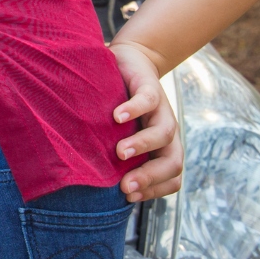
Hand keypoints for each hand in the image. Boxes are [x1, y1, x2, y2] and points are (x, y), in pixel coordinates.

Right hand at [109, 41, 183, 202]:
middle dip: (150, 177)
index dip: (154, 190)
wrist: (132, 61)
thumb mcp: (119, 133)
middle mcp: (166, 130)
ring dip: (143, 146)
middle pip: (173, 161)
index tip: (128, 197)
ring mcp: (161, 108)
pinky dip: (134, 110)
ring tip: (120, 153)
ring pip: (164, 133)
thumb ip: (113, 154)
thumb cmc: (119, 104)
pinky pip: (148, 100)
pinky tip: (116, 117)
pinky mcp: (150, 86)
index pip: (172, 176)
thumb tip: (87, 181)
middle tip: (125, 187)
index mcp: (163, 146)